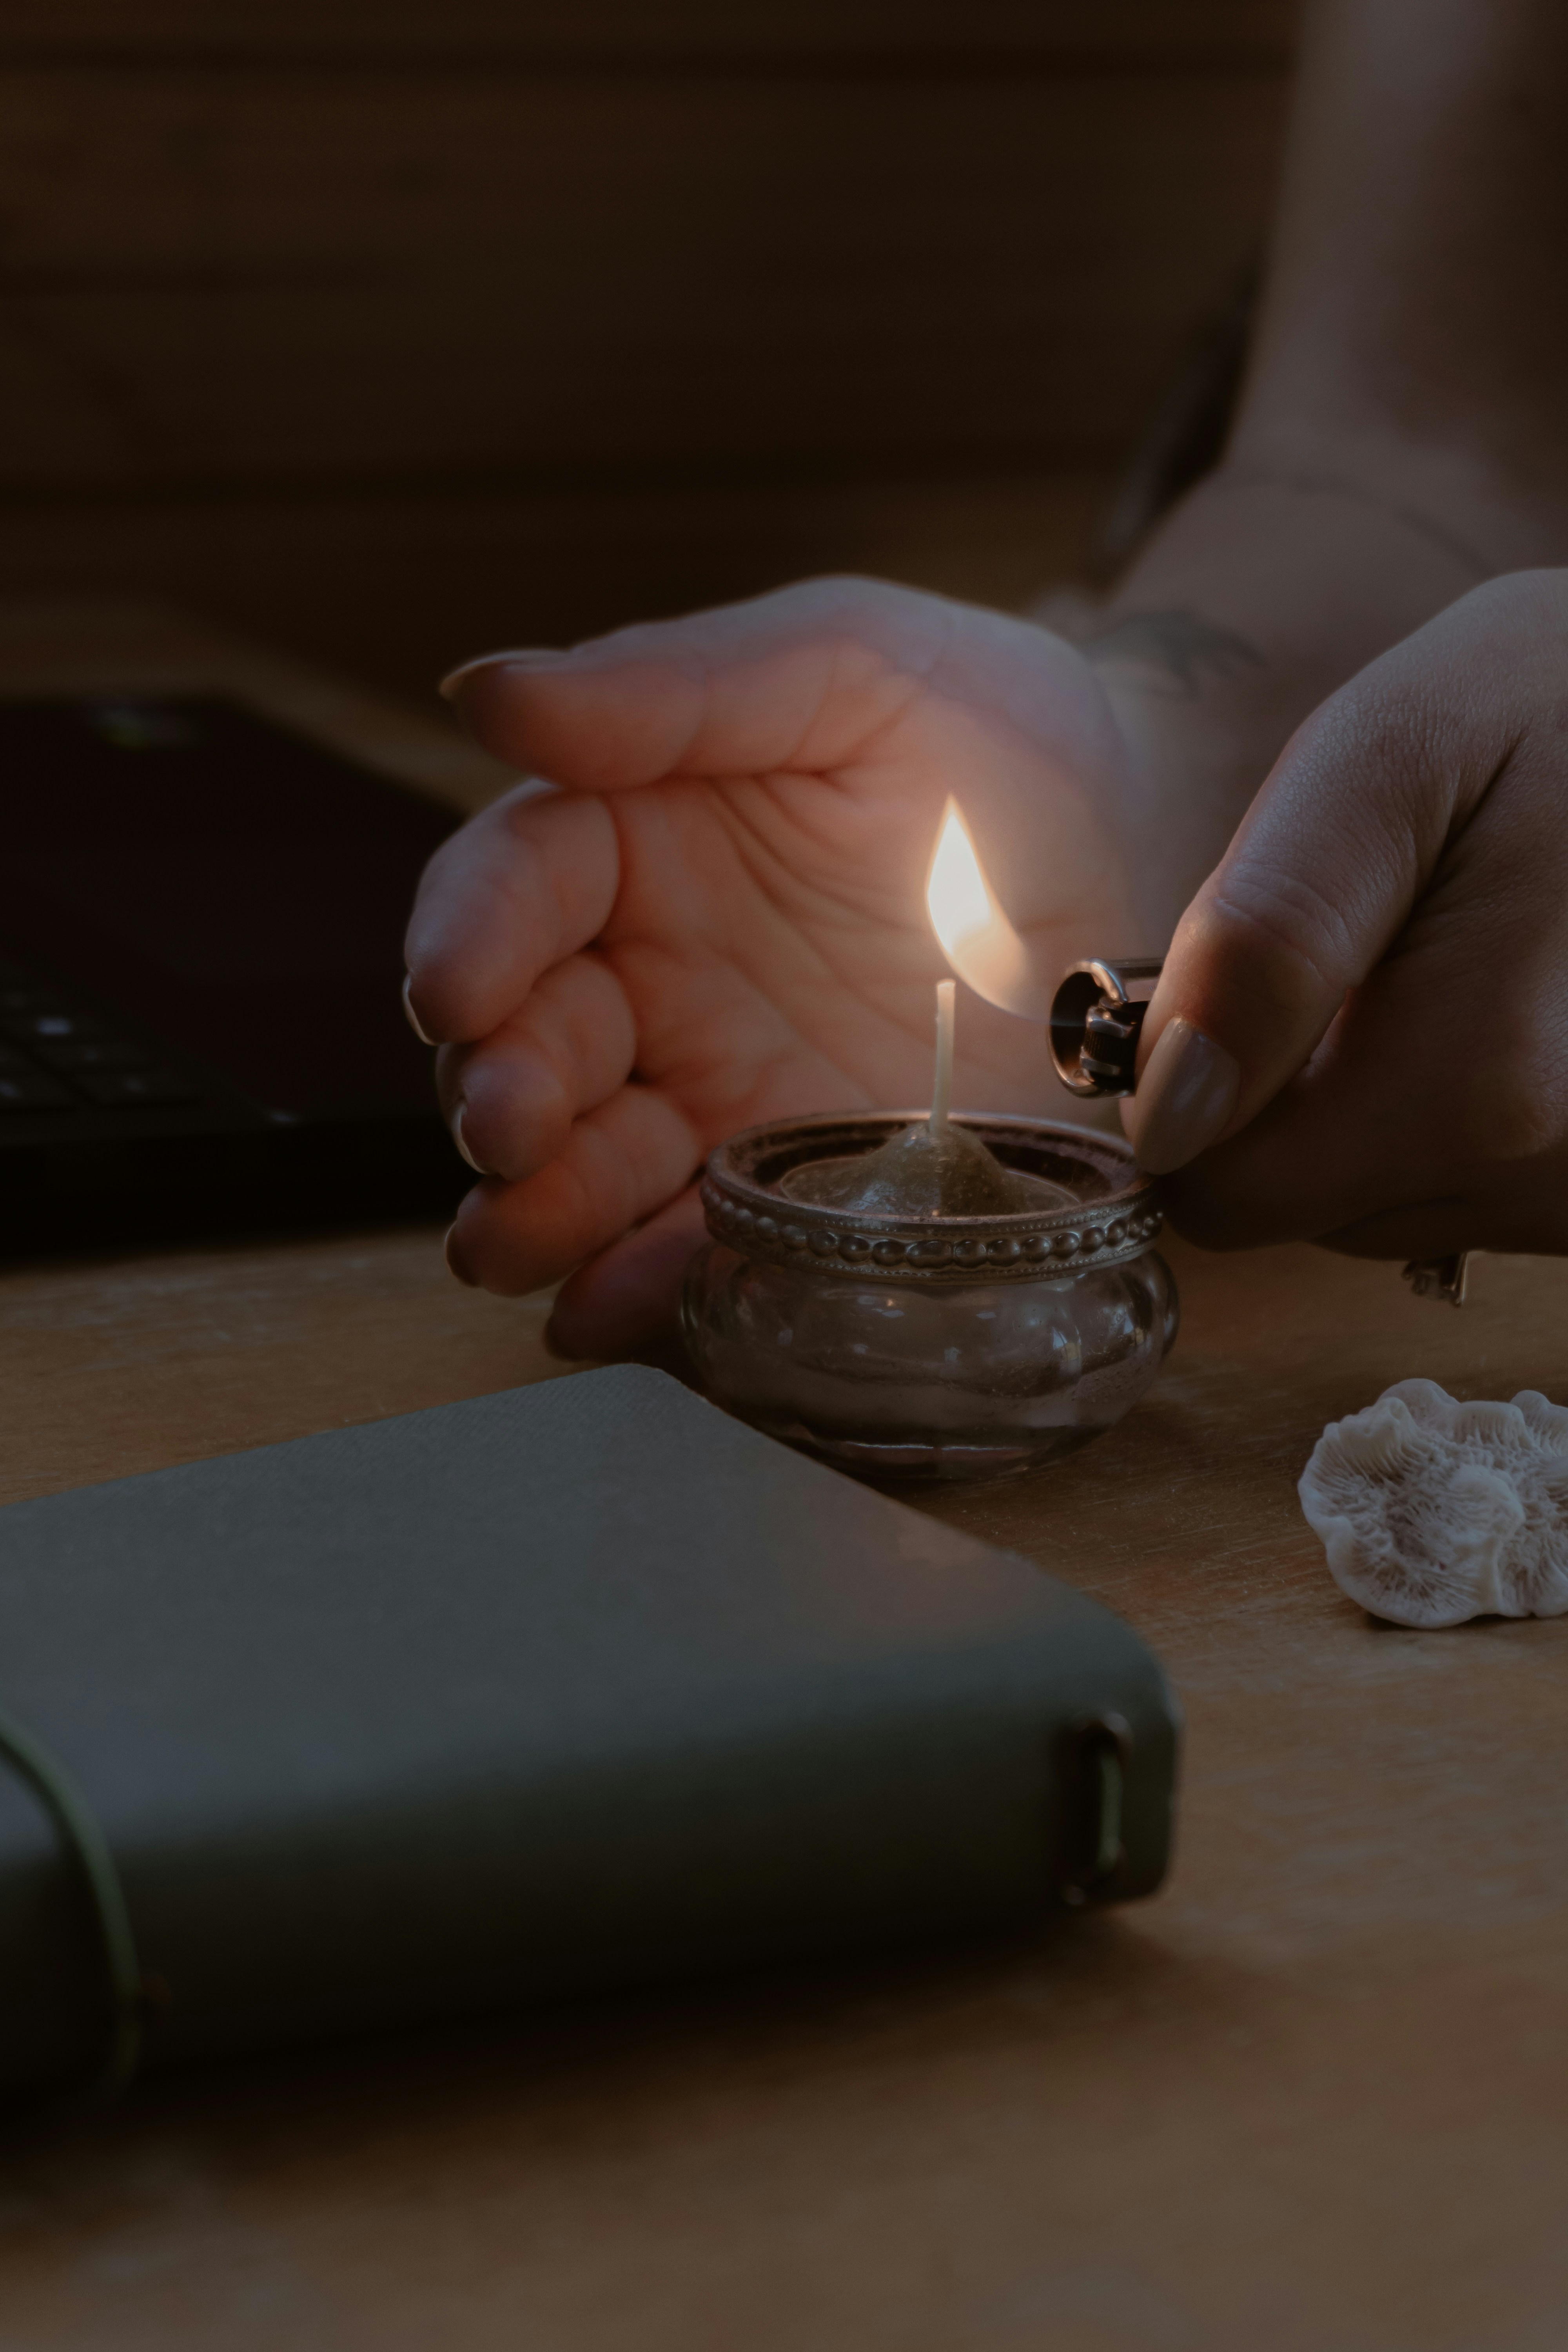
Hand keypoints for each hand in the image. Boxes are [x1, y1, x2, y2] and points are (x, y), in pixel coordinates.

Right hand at [406, 577, 1149, 1352]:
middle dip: (500, 1095)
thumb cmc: (986, 725)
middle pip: (529, 1044)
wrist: (1143, 841)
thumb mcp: (842, 662)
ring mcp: (720, 1091)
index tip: (451, 988)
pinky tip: (608, 1310)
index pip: (513, 887)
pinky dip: (655, 1282)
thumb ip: (675, 685)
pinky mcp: (804, 1181)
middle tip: (505, 1126)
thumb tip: (485, 693)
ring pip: (590, 1165)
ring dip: (541, 1213)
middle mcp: (651, 977)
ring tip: (514, 1249)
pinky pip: (712, 1238)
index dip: (468, 938)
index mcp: (633, 837)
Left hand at [1124, 571, 1567, 1263]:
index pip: (1229, 1195)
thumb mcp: (1384, 764)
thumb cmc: (1551, 704)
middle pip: (1306, 1208)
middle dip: (1301, 1086)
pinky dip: (1460, 1109)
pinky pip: (1473, 1193)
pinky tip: (1515, 1000)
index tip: (1253, 978)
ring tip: (1465, 958)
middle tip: (1380, 943)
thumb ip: (1266, 938)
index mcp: (1477, 1088)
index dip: (1196, 1091)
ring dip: (1384, 1098)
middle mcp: (1550, 1175)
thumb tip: (1168, 1115)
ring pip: (1387, 1206)